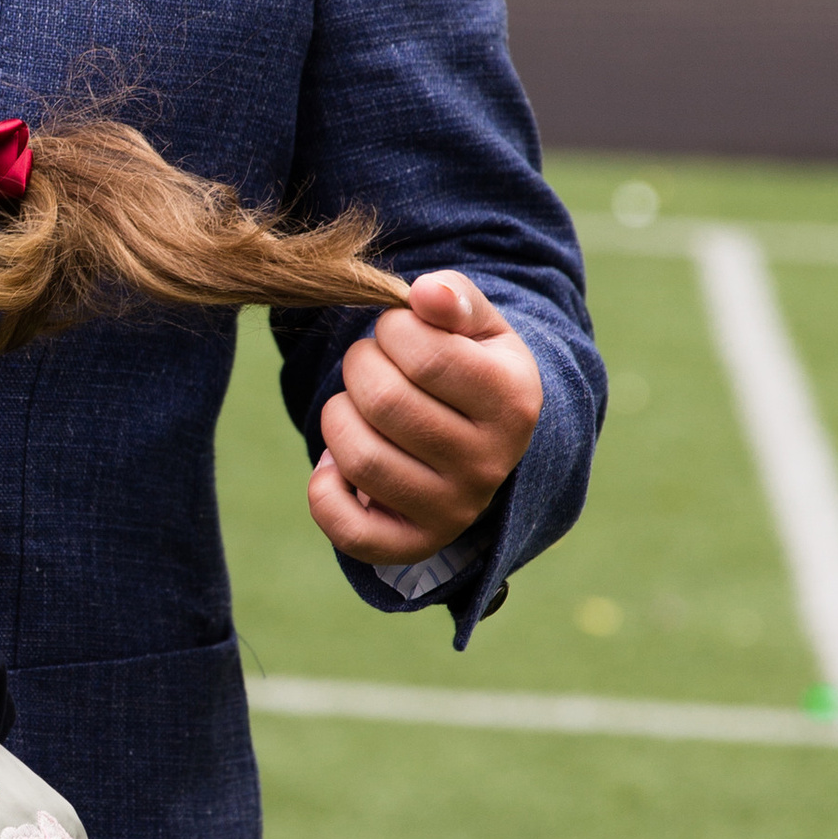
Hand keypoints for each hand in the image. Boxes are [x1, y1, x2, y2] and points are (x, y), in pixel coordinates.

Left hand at [306, 269, 542, 567]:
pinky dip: (325, 490)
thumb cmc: (470, 370)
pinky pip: (351, 531)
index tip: (395, 332)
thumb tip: (425, 293)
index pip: (425, 354)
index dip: (392, 331)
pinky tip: (335, 462)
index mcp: (512, 402)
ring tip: (354, 406)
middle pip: (386, 404)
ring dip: (337, 417)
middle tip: (369, 365)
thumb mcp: (477, 327)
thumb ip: (453, 298)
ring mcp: (452, 511)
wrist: (485, 445)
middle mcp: (488, 464)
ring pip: (361, 459)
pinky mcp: (413, 545)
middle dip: (359, 368)